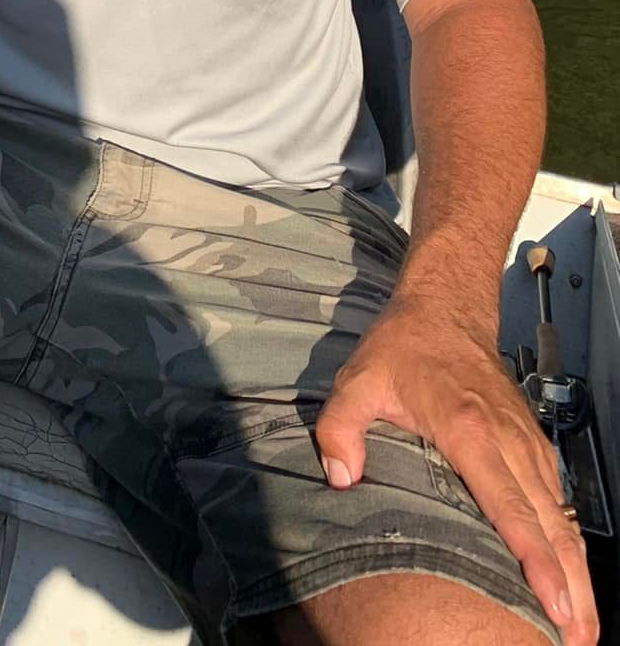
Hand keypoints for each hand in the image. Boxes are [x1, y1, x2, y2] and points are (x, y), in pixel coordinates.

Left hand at [315, 297, 596, 642]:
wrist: (446, 307)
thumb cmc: (404, 346)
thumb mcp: (358, 379)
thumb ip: (339, 427)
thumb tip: (339, 477)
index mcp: (468, 429)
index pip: (509, 504)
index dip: (533, 557)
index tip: (552, 601)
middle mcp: (507, 439)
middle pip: (548, 521)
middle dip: (569, 583)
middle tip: (577, 636)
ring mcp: (526, 440)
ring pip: (560, 514)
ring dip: (576, 569)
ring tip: (581, 623)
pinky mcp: (531, 441)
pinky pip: (556, 497)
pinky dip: (568, 538)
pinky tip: (572, 572)